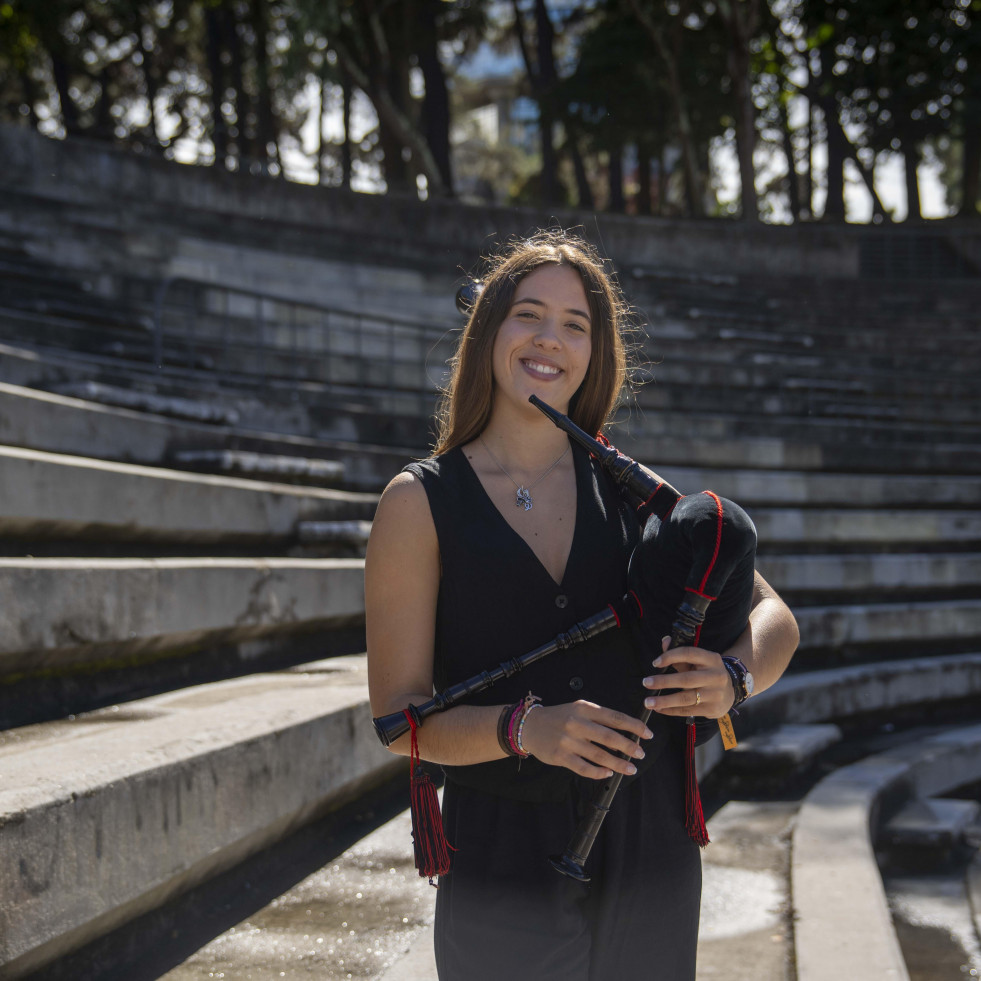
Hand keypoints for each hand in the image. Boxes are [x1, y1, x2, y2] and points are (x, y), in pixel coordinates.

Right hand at [519, 700, 651, 779]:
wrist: (530, 726)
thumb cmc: (559, 717)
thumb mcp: (579, 709)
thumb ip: (599, 720)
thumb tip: (624, 735)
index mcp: (584, 709)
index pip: (615, 717)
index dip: (634, 726)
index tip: (647, 734)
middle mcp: (577, 723)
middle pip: (609, 737)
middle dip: (629, 747)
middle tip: (641, 754)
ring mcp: (568, 741)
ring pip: (599, 755)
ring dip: (618, 763)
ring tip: (631, 768)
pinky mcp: (561, 756)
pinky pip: (584, 768)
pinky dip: (599, 772)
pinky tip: (608, 773)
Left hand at [642, 636, 734, 718]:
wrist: (730, 693)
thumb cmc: (707, 674)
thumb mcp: (699, 662)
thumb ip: (680, 654)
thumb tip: (665, 641)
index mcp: (712, 659)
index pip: (689, 654)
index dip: (671, 656)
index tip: (655, 663)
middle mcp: (716, 676)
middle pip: (686, 679)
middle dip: (664, 681)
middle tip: (646, 682)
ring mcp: (715, 694)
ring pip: (686, 698)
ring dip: (664, 701)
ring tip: (648, 702)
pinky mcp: (712, 709)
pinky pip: (687, 710)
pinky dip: (671, 710)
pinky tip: (659, 709)